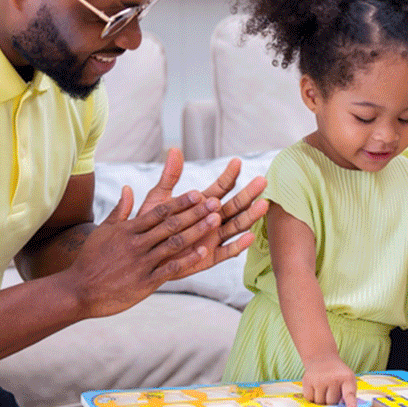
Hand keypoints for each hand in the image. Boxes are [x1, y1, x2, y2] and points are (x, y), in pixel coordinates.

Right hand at [67, 185, 222, 317]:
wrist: (80, 290)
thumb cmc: (90, 259)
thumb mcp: (104, 232)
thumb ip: (120, 210)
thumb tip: (129, 188)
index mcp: (128, 229)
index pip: (159, 212)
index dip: (181, 202)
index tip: (198, 193)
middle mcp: (137, 244)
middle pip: (172, 224)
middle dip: (196, 212)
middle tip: (216, 202)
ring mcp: (142, 263)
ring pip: (175, 243)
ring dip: (197, 231)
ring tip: (216, 221)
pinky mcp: (145, 282)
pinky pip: (171, 269)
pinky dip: (188, 259)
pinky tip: (204, 252)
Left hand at [137, 148, 268, 272]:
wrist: (144, 255)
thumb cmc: (151, 225)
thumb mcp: (159, 199)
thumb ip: (169, 176)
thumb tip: (174, 149)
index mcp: (203, 204)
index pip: (221, 187)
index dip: (229, 175)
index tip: (236, 162)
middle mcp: (213, 220)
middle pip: (235, 205)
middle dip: (248, 193)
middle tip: (262, 180)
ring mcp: (214, 238)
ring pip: (236, 226)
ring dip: (250, 216)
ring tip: (263, 204)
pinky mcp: (210, 257)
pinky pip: (227, 252)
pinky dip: (239, 245)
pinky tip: (249, 237)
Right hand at [301, 355, 358, 406]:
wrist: (322, 358)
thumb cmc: (337, 374)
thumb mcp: (347, 380)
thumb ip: (349, 395)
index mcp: (347, 378)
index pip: (349, 394)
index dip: (351, 404)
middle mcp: (333, 378)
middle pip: (331, 402)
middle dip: (331, 401)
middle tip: (331, 390)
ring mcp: (319, 379)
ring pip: (320, 403)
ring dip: (321, 400)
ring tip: (323, 389)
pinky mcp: (307, 380)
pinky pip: (309, 399)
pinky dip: (312, 397)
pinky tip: (315, 388)